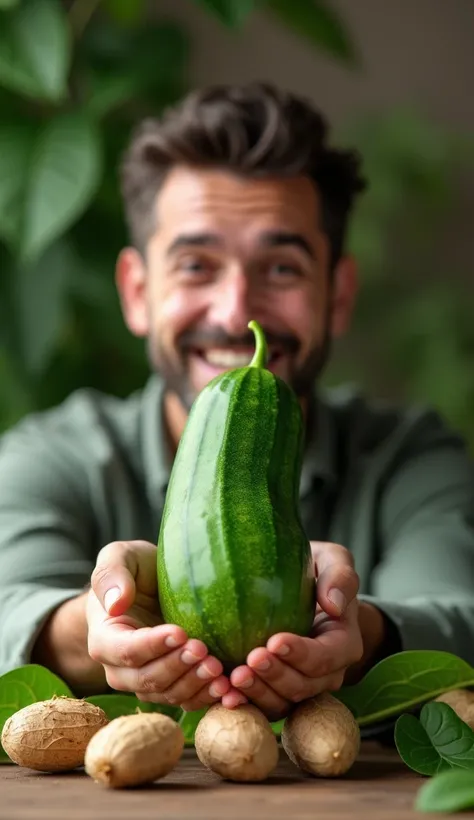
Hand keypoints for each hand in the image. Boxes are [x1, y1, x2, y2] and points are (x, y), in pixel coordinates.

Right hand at [86, 540, 245, 710]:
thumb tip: (116, 603)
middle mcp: (120, 669)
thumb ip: (111, 575)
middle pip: (147, 679)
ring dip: (194, 685)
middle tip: (203, 650)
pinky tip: (227, 687)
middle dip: (177, 667)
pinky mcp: (171, 687)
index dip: (153, 646)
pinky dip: (206, 697)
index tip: (180, 632)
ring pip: (168, 694)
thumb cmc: (135, 571)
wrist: (150, 589)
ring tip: (218, 668)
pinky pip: (186, 701)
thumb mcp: (120, 557)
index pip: (126, 650)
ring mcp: (145, 682)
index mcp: (104, 638)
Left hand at [222, 541, 363, 719]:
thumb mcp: (333, 561)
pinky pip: (263, 704)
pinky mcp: (277, 691)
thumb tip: (332, 605)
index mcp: (343, 644)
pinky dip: (244, 701)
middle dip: (276, 676)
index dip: (301, 654)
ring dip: (258, 693)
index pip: (325, 656)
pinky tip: (223, 693)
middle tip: (250, 659)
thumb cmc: (316, 571)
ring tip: (233, 678)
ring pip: (283, 702)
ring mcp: (302, 685)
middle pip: (303, 685)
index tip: (274, 641)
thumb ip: (340, 577)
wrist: (303, 590)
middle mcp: (326, 673)